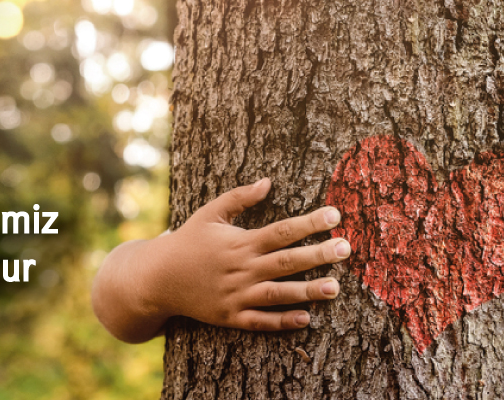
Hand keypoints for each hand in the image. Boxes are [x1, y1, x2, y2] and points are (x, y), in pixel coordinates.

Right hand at [92, 178, 349, 342]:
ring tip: (335, 287)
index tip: (335, 215)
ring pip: (278, 294)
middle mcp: (241, 269)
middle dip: (318, 255)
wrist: (157, 279)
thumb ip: (239, 198)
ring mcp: (236, 295)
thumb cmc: (188, 241)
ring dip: (307, 291)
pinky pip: (260, 321)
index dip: (309, 223)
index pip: (281, 231)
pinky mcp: (230, 317)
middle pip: (286, 262)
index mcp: (240, 242)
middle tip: (346, 249)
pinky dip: (282, 321)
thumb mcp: (210, 213)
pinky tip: (306, 319)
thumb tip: (268, 182)